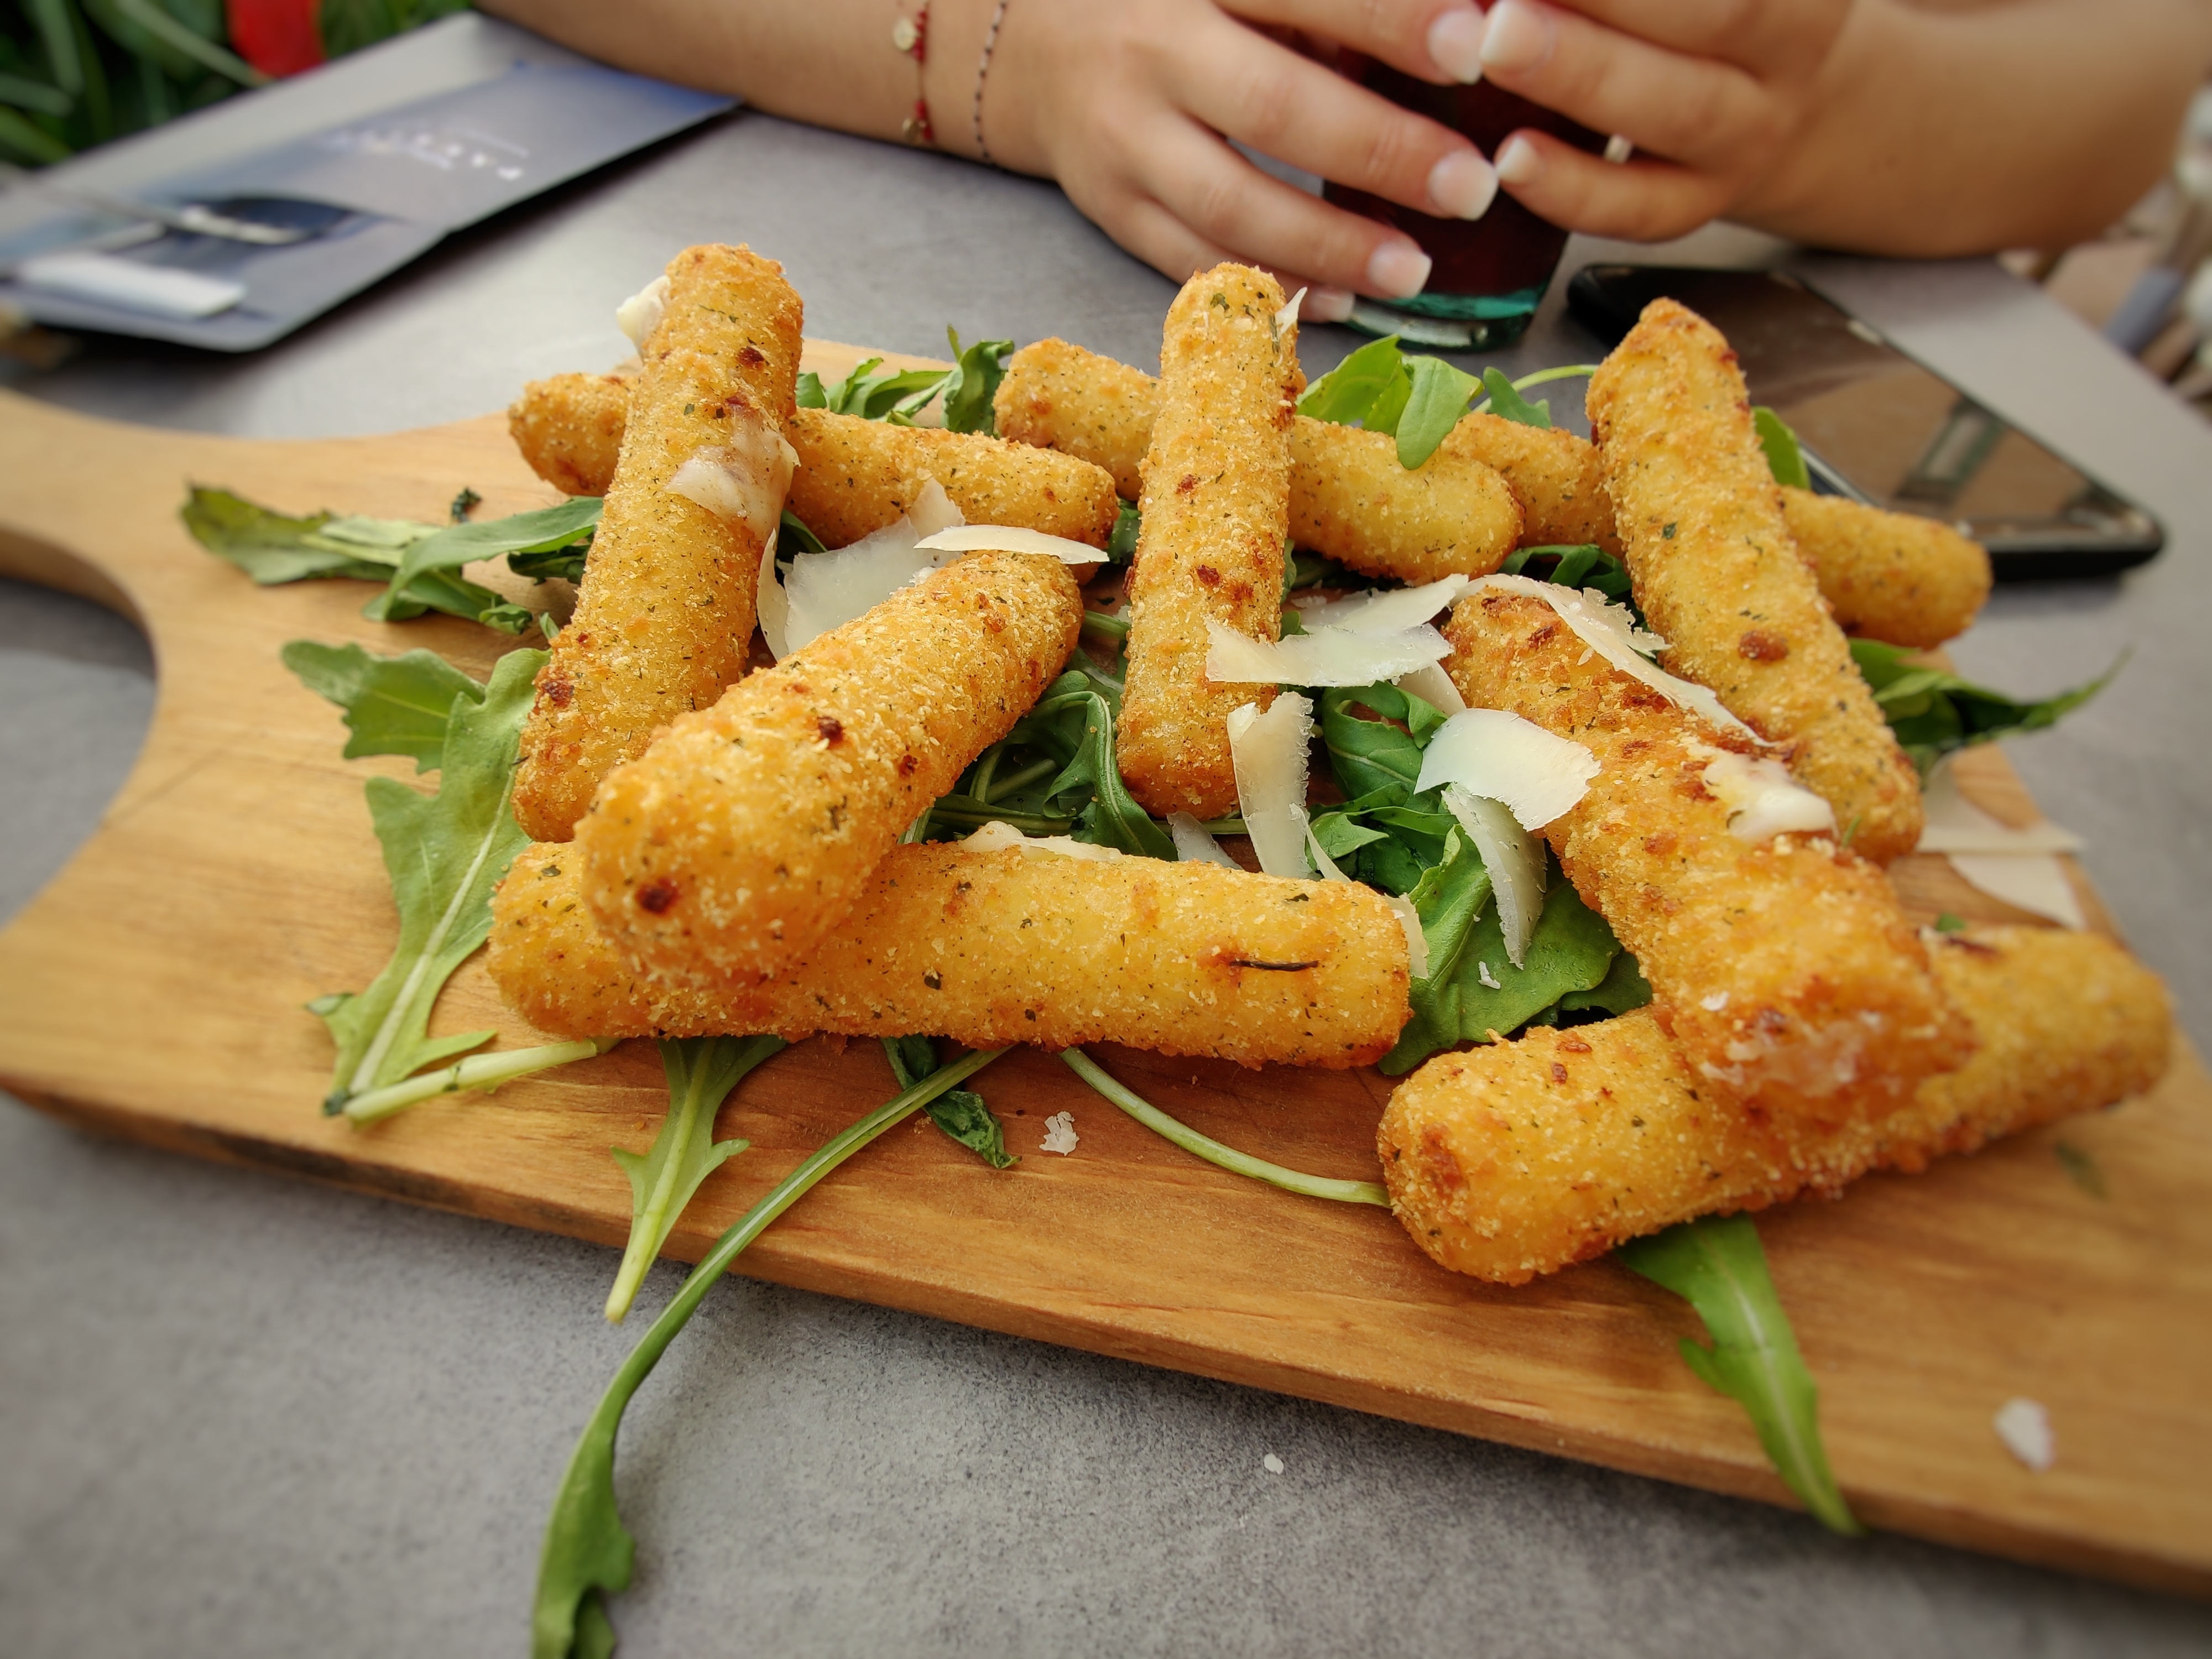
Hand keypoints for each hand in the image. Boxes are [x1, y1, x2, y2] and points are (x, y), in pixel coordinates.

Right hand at [983, 0, 1505, 314]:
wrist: (1035, 42)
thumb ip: (1328, 8)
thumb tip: (1462, 36)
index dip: (1390, 21)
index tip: (1475, 48)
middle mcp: (1154, 52)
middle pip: (1273, 108)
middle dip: (1380, 151)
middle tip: (1469, 186)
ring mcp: (1124, 140)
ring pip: (1230, 204)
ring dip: (1330, 245)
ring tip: (1414, 269)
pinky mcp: (1112, 208)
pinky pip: (1192, 262)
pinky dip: (1269, 288)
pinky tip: (1338, 302)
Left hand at [1473, 0, 1853, 240]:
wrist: (1782, 87)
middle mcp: (1787, 51)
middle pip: (1719, 13)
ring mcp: (1746, 136)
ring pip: (1674, 113)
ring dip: (1581, 78)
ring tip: (1493, 46)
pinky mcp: (1697, 203)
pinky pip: (1640, 208)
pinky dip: (1574, 191)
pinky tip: (1510, 159)